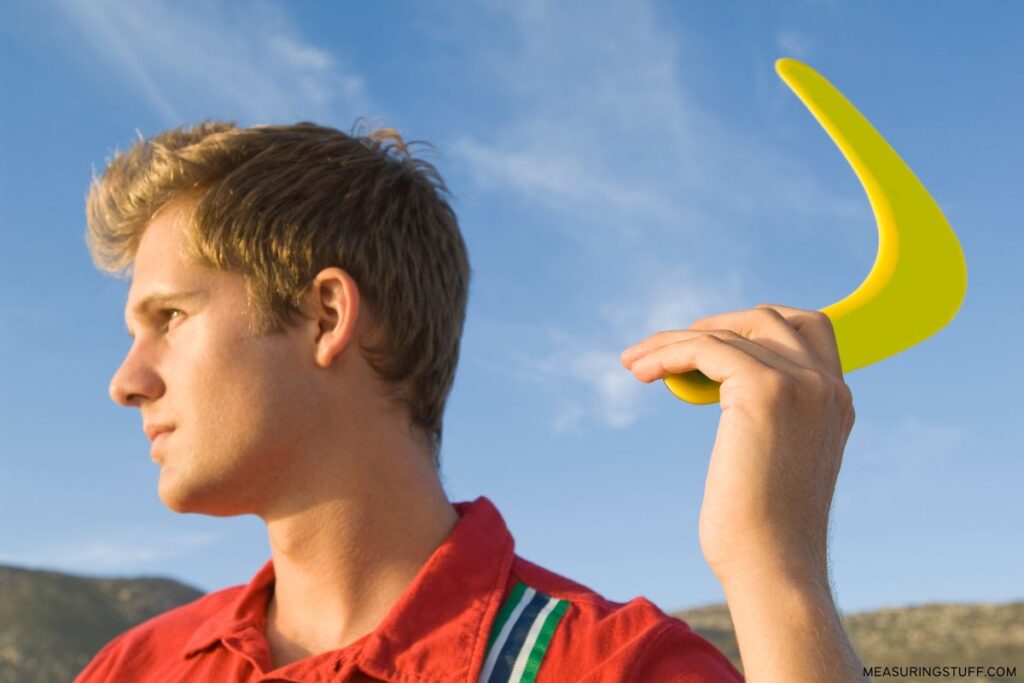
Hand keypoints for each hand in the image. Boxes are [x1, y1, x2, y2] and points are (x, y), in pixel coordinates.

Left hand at [620, 304, 855, 586]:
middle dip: (716, 324)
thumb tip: (726, 397)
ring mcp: (801, 384)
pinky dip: (667, 352)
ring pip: (727, 334)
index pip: (808, 330)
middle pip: (770, 318)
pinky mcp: (765, 390)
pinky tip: (641, 371)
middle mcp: (827, 386)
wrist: (772, 568)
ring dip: (672, 341)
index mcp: (835, 403)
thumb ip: (765, 420)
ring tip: (634, 362)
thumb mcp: (772, 460)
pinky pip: (704, 348)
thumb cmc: (761, 531)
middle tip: (666, 347)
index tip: (708, 342)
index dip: (755, 327)